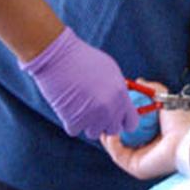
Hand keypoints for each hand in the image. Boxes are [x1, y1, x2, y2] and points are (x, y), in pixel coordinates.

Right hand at [20, 27, 138, 137]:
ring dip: (87, 123)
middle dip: (104, 123)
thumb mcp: (110, 71)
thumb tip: (121, 106)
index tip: (115, 116)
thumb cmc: (84, 60)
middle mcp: (110, 109)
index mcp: (121, 95)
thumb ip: (118, 91)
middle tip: (94, 110)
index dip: (122, 121)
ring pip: (93, 133)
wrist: (58, 57)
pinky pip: (75, 130)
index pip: (131, 123)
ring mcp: (92, 117)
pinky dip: (70, 121)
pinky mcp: (73, 121)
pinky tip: (68, 106)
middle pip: (113, 130)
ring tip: (79, 104)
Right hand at [102, 97, 189, 179]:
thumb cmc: (182, 123)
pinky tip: (111, 132)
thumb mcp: (165, 99)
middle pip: (119, 137)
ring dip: (107, 134)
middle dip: (110, 126)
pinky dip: (111, 144)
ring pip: (115, 147)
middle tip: (103, 114)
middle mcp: (145, 147)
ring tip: (105, 121)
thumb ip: (152, 89)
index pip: (129, 126)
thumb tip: (139, 81)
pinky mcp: (135, 167)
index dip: (119, 117)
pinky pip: (117, 155)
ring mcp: (139, 158)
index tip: (111, 107)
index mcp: (152, 134)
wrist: (187, 138)